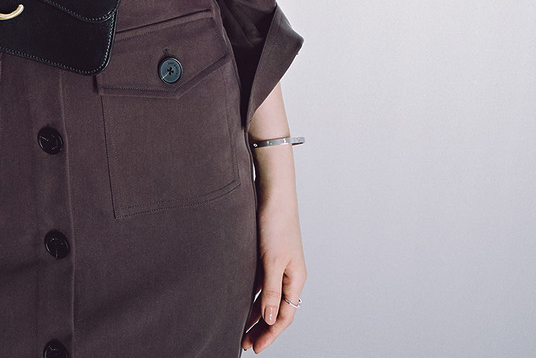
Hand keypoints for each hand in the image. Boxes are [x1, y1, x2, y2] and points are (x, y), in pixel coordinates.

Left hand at [242, 196, 306, 351]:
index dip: (271, 334)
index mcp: (296, 279)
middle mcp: (289, 275)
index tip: (256, 347)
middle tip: (246, 344)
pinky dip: (252, 297)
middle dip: (263, 329)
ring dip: (255, 315)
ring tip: (241, 331)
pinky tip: (240, 305)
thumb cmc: (276, 223)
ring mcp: (278, 266)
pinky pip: (260, 285)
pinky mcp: (267, 257)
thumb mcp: (272, 260)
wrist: (273, 194)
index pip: (286, 315)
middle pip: (277, 310)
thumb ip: (271, 290)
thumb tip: (270, 319)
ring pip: (267, 298)